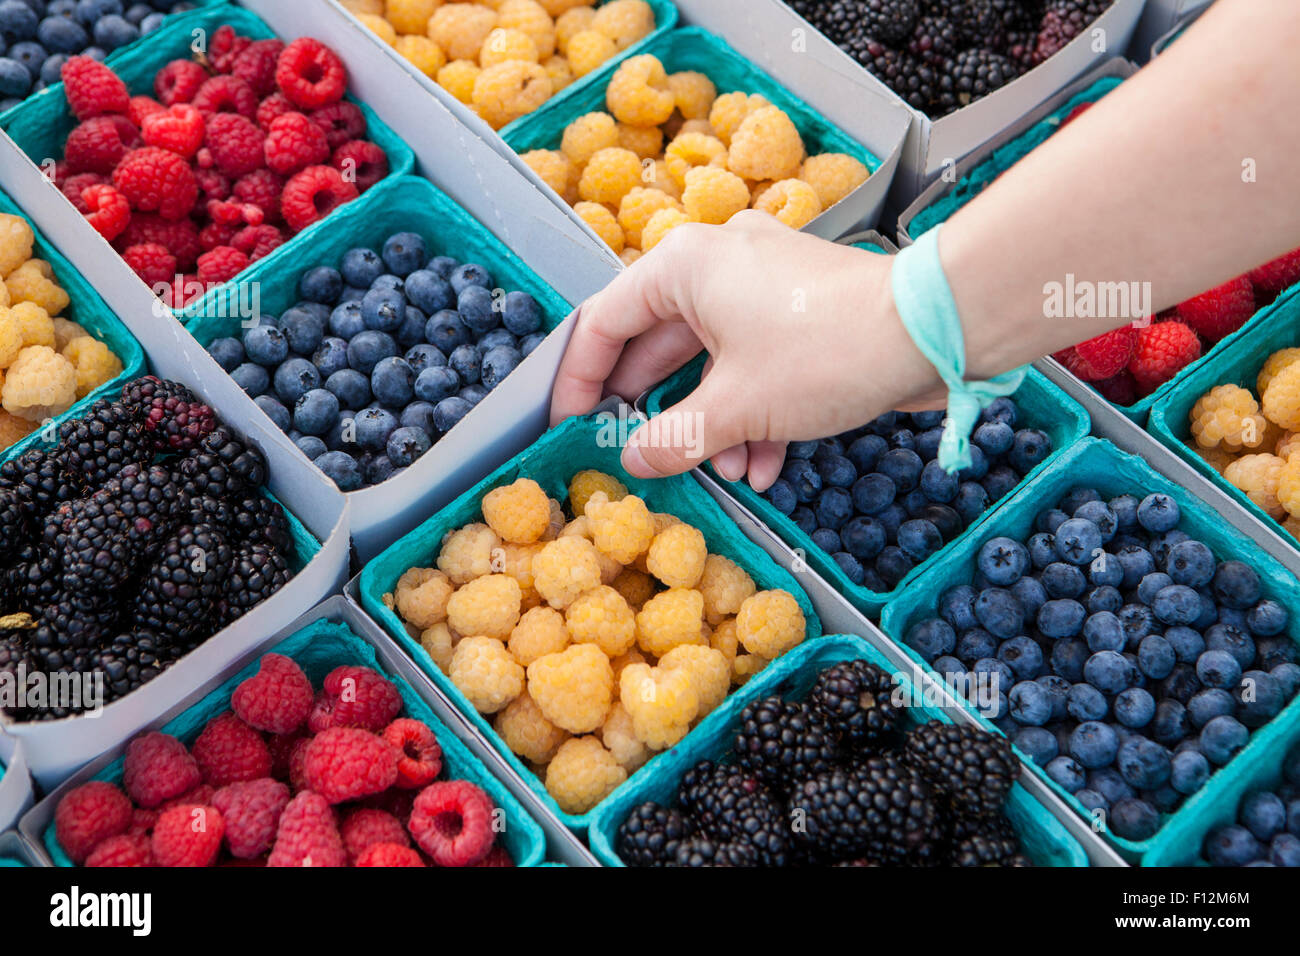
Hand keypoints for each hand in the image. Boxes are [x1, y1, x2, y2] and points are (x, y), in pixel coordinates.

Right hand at [549, 212, 940, 490]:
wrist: (932, 330)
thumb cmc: (824, 352)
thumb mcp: (737, 407)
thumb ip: (673, 437)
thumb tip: (633, 459)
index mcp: (683, 267)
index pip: (604, 321)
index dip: (581, 380)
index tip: (571, 426)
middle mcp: (717, 264)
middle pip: (658, 345)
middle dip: (659, 414)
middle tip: (640, 456)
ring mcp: (762, 285)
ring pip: (712, 362)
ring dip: (714, 424)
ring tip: (727, 473)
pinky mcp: (799, 310)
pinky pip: (755, 362)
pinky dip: (754, 412)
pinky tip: (766, 467)